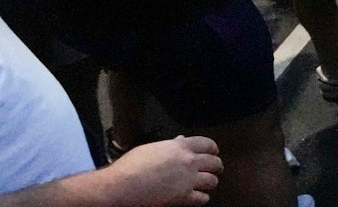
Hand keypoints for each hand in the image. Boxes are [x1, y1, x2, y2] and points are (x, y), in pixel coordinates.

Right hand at [99, 136, 222, 206]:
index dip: (213, 149)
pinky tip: (198, 197)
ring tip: (208, 184)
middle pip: (214, 162)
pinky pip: (203, 198)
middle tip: (215, 170)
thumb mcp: (151, 148)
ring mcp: (188, 180)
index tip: (214, 152)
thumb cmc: (130, 166)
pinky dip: (202, 198)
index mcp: (180, 146)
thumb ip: (170, 145)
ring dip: (211, 182)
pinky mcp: (184, 197)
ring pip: (212, 181)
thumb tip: (180, 140)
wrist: (121, 186)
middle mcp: (189, 161)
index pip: (207, 144)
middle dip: (216, 166)